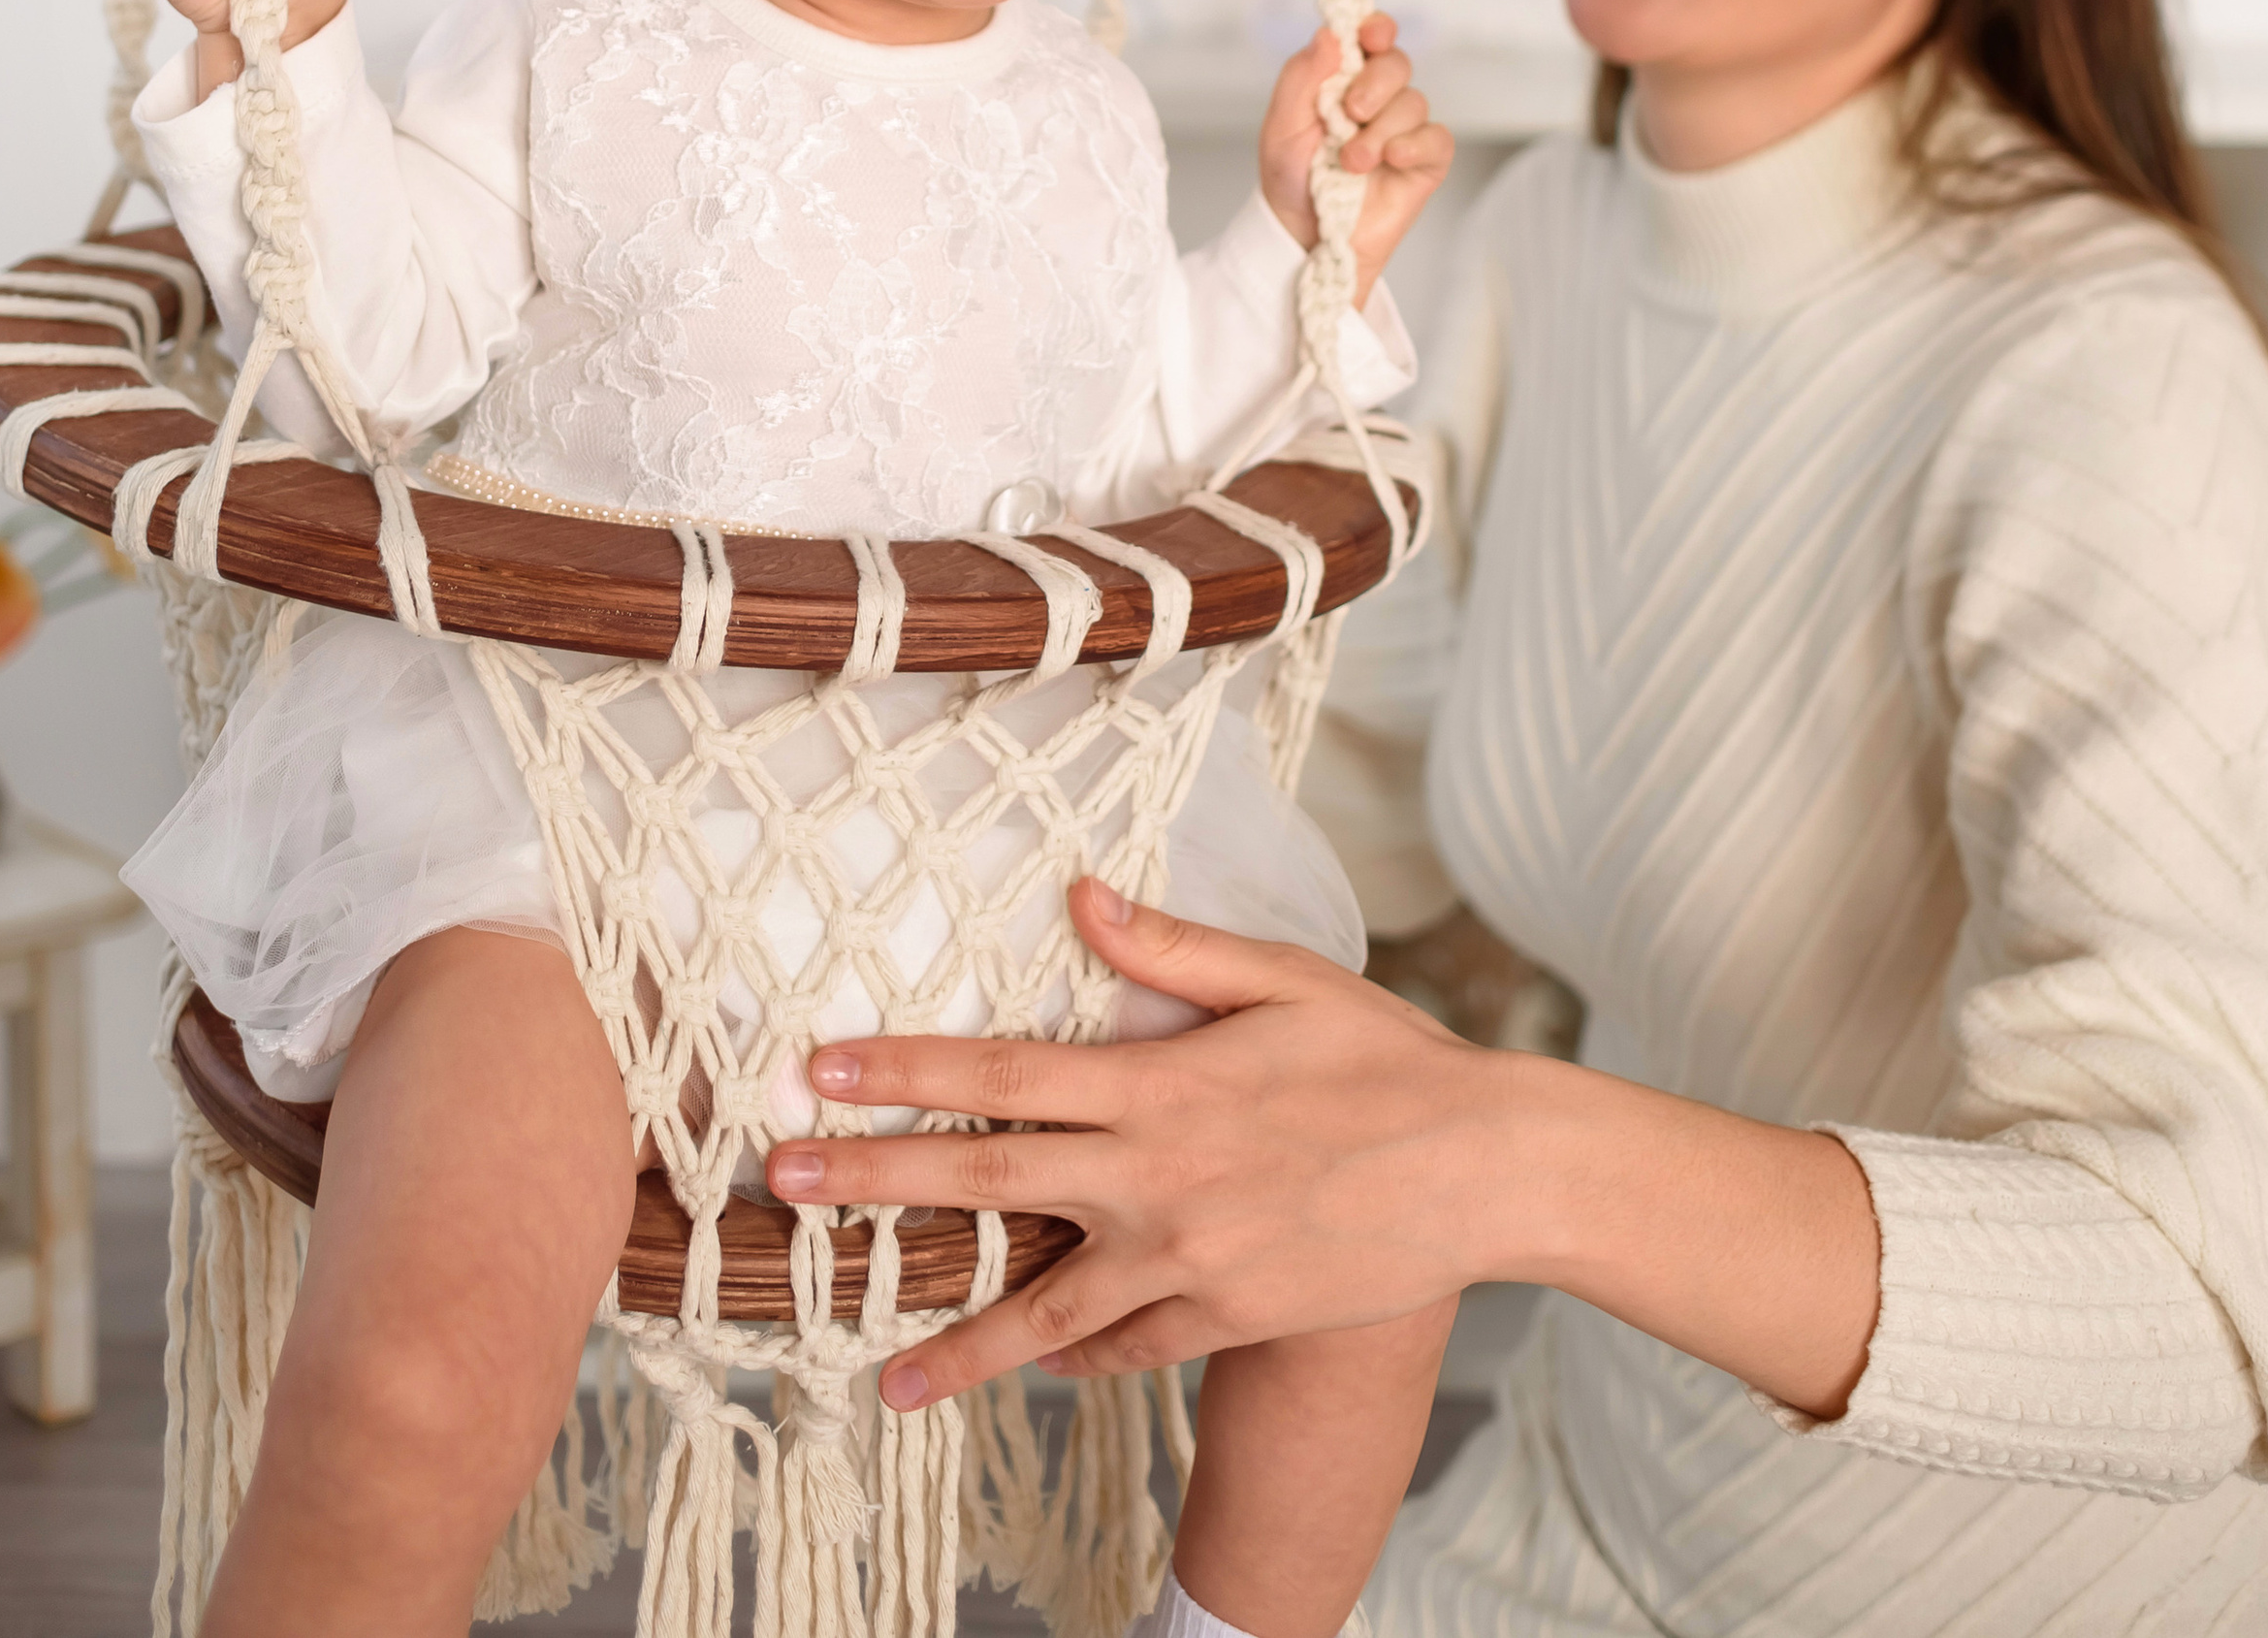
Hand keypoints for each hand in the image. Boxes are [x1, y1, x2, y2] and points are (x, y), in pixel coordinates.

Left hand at [765, 884, 1881, 1426]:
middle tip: (786, 1185)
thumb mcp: (1282, 977)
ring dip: (955, 1340)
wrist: (1481, 1169)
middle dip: (877, 1180)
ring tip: (883, 1374)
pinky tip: (1029, 1364)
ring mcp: (1184, 1260)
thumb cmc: (1384, 1057)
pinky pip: (1127, 1349)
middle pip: (986, 1181)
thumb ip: (1170, 949)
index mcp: (1157, 1083)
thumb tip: (1081, 894)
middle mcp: (1153, 1178)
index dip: (903, 1069)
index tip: (819, 1070)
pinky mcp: (1222, 1317)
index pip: (1001, 1071)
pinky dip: (1073, 1358)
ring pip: (1042, 1309)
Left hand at [1258, 13, 1453, 306]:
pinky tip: (1392, 159)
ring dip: (1380, 131)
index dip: (1376, 28)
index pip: (1371, 36)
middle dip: (1375, 84)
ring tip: (1351, 162)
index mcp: (1343, 77)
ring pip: (1413, 102)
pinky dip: (1414, 144)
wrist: (1303, 234)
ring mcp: (1403, 128)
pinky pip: (1436, 138)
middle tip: (1350, 113)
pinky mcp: (1424, 162)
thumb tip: (1329, 35)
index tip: (1369, 36)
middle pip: (1397, 63)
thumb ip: (1302, 76)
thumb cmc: (1291, 177)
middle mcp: (1378, 97)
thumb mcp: (1283, 125)